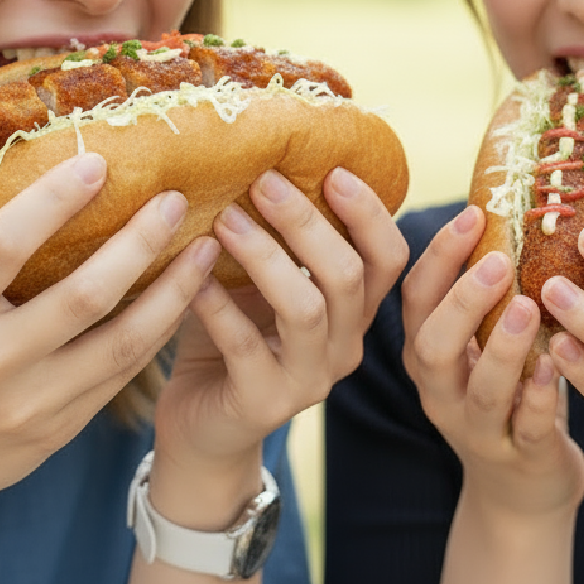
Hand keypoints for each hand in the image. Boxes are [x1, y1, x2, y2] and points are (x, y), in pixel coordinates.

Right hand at [0, 153, 217, 522]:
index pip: (1, 247)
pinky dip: (159, 328)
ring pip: (123, 339)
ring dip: (173, 289)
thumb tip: (50, 186)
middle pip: (83, 295)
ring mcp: (30, 402)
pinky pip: (125, 371)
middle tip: (175, 200)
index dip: (52, 201)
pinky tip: (184, 296)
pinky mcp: (62, 428)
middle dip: (139, 242)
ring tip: (204, 247)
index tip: (96, 163)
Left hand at [149, 167, 407, 515]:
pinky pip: (248, 347)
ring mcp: (310, 381)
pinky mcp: (265, 405)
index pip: (389, 257)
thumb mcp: (257, 281)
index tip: (334, 169)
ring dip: (265, 256)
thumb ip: (268, 234)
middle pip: (349, 275)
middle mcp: (345, 346)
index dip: (370, 212)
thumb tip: (250, 155)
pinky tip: (193, 279)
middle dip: (307, 222)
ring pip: (307, 309)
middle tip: (264, 181)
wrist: (202, 427)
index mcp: (354, 311)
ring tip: (225, 219)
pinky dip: (220, 306)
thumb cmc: (229, 336)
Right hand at [401, 206, 583, 519]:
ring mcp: (475, 428)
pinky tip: (559, 365)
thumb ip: (494, 285)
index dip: (439, 254)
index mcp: (429, 349)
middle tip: (500, 260)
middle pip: (431, 343)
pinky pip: (523, 429)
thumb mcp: (488, 336)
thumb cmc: (511, 388)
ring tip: (532, 307)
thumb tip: (520, 195)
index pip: (415, 295)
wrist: (521, 488)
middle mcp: (440, 388)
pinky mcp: (517, 458)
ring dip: (502, 346)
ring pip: (477, 389)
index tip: (474, 212)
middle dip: (462, 299)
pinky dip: (538, 397)